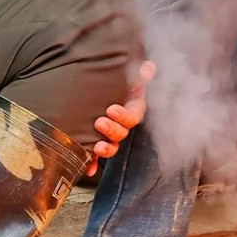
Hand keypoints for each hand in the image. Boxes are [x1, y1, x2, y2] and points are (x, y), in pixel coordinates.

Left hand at [85, 61, 154, 176]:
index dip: (124, 116)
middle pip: (122, 132)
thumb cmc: (116, 81)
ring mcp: (110, 134)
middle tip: (99, 122)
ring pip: (112, 146)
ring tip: (97, 147)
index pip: (133, 116)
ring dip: (106, 149)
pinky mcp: (96, 141)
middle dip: (112, 130)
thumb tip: (148, 67)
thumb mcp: (128, 75)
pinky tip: (88, 169)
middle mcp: (122, 124)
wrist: (97, 87)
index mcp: (132, 108)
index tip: (111, 109)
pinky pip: (96, 156)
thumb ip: (139, 73)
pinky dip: (93, 163)